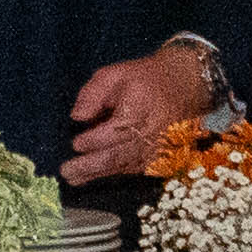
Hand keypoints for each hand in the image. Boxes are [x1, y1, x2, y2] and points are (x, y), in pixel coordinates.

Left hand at [64, 45, 223, 182]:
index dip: (94, 140)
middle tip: (67, 171)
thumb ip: (93, 93)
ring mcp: (157, 148)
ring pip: (124, 166)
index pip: (115, 130)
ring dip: (98, 174)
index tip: (75, 143)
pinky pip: (134, 170)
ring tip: (74, 177)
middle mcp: (151, 132)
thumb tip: (77, 116)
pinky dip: (112, 174)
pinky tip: (92, 175)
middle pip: (118, 154)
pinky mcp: (160, 157)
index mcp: (140, 108)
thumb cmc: (144, 79)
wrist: (185, 87)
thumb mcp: (116, 74)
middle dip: (90, 165)